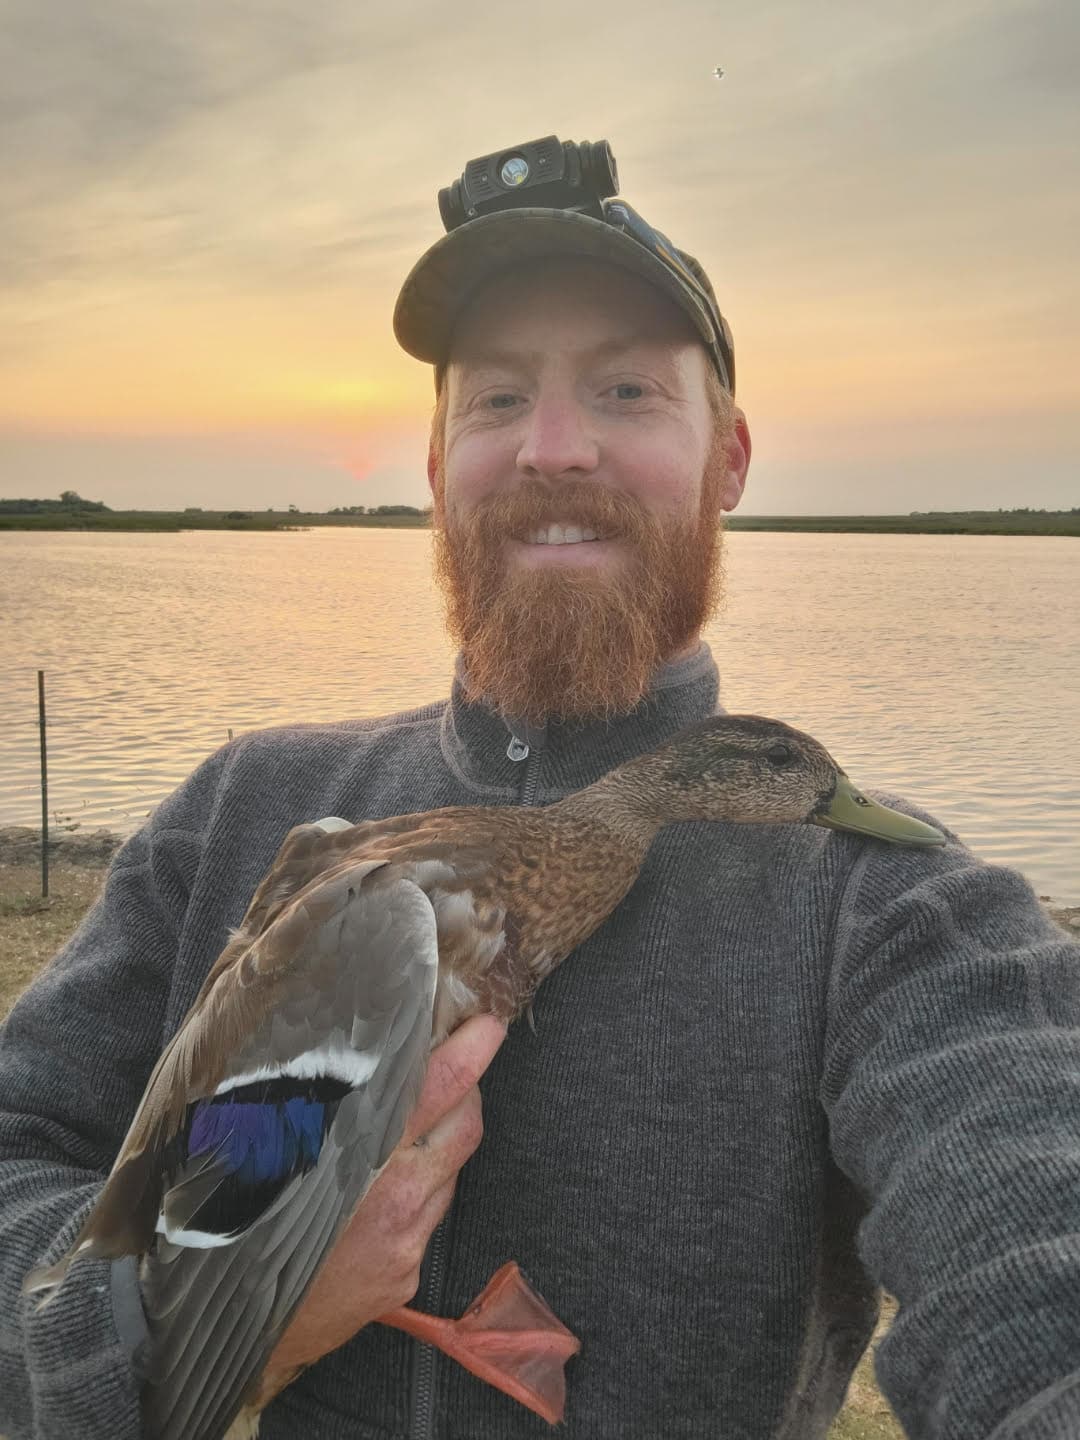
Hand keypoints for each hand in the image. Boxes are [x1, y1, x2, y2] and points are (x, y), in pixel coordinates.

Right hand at [259, 1014, 505, 1393]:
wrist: (224, 1326)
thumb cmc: (234, 1222)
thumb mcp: (271, 1144)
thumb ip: (318, 1100)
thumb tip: (339, 1053)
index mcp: (362, 1153)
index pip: (440, 1087)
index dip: (471, 1051)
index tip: (486, 1025)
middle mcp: (397, 1196)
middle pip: (464, 1123)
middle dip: (467, 1088)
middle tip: (452, 1066)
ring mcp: (406, 1238)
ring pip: (450, 1168)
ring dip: (440, 1141)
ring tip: (404, 1131)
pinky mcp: (407, 1270)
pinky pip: (430, 1214)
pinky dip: (419, 1191)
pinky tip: (382, 1190)